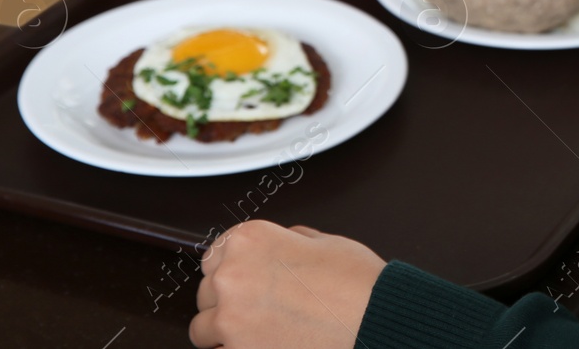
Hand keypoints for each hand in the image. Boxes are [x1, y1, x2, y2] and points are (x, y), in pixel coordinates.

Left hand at [190, 221, 384, 348]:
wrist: (375, 319)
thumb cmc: (357, 283)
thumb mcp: (324, 242)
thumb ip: (290, 242)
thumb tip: (280, 249)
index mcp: (250, 240)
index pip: (215, 254)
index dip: (232, 268)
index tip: (242, 279)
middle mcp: (232, 276)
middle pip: (206, 291)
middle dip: (228, 299)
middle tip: (258, 307)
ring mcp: (231, 319)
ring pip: (203, 328)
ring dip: (224, 330)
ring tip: (257, 331)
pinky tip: (261, 344)